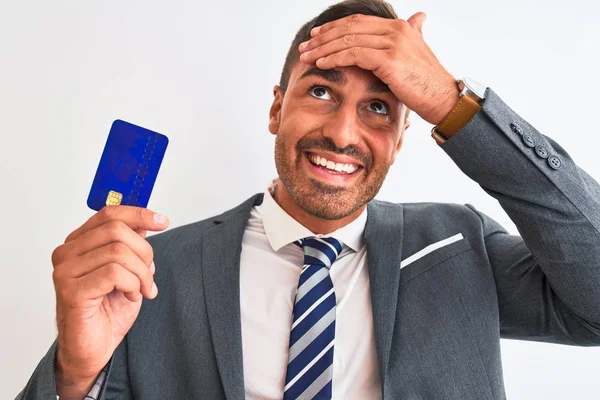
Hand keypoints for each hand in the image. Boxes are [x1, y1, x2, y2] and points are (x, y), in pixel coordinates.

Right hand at [51, 206, 168, 395]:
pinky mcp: (71, 291)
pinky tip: (131, 296)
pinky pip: (114, 273)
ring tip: (142, 290)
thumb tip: (145, 223)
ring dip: (141, 274)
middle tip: (150, 274)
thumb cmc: (108, 310)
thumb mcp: (128, 271)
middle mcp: (66, 253)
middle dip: (144, 252)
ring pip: (118, 252)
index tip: (163, 222)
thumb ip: (131, 246)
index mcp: (78, 243)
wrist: (94, 348)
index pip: (108, 214)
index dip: (139, 214)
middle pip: (116, 230)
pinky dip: (132, 285)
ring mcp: (66, 271)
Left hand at [298, 12, 459, 125]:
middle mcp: (396, 30)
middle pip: (349, 28)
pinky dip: (334, 58)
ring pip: (348, 40)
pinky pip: (353, 55)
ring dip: (323, 48)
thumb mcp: (418, 53)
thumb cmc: (428, 84)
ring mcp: (393, 43)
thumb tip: (418, 18)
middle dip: (323, 37)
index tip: (316, 36)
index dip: (335, 27)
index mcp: (399, 27)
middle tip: (305, 46)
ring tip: (306, 56)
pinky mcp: (389, 59)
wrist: (443, 100)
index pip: (358, 22)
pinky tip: (321, 63)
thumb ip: (413, 35)